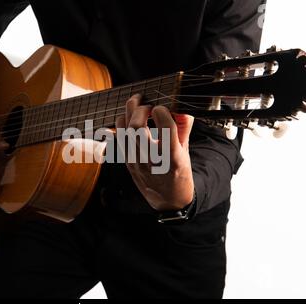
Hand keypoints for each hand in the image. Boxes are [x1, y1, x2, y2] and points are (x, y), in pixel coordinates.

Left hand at [116, 94, 194, 210]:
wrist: (168, 198)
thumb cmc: (179, 172)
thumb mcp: (186, 150)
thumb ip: (183, 127)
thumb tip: (180, 107)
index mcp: (172, 156)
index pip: (165, 126)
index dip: (162, 110)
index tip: (163, 108)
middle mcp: (152, 159)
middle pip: (137, 126)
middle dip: (141, 107)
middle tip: (147, 102)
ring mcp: (136, 161)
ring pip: (124, 129)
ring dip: (128, 112)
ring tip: (136, 105)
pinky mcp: (127, 161)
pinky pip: (119, 136)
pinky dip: (123, 123)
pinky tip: (130, 118)